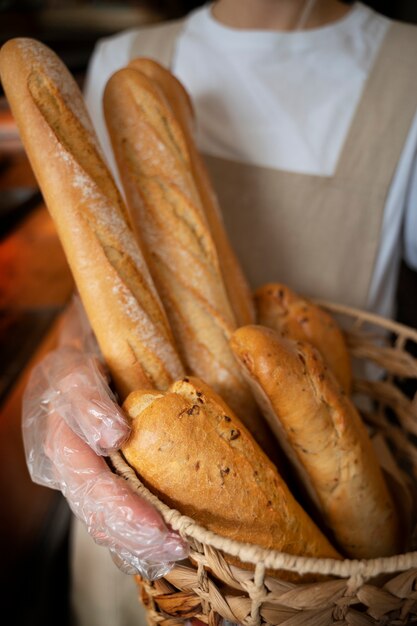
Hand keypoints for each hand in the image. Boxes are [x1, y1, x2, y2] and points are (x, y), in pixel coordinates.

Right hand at [22, 295, 187, 579]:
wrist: (83, 362)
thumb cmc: (81, 365)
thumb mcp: (78, 371)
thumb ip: (89, 402)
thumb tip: (113, 437)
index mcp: (60, 446)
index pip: (91, 487)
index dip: (123, 511)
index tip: (160, 527)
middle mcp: (70, 473)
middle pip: (98, 517)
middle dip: (137, 539)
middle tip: (178, 549)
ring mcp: (85, 480)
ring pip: (106, 525)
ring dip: (140, 545)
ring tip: (178, 553)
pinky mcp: (102, 481)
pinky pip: (116, 518)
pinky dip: (137, 539)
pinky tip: (160, 549)